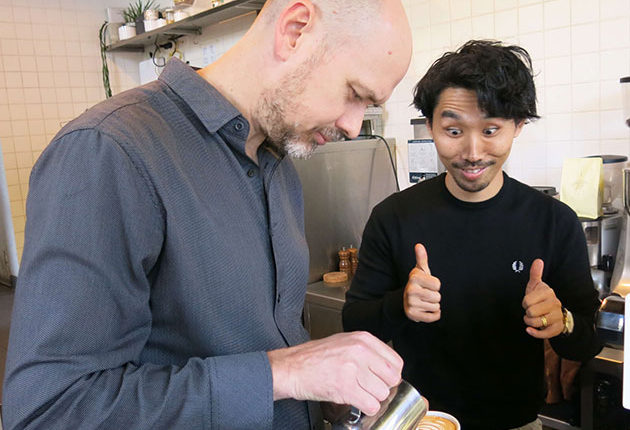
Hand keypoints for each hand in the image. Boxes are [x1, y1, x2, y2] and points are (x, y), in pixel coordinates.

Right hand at [267, 331, 402, 415]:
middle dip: (382, 387)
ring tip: (358, 393)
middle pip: (392, 378)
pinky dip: (366, 408)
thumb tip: (387, 368)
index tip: (381, 379)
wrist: (291, 368)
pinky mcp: (345, 387)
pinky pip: (371, 405)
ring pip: (382, 393)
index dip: (390, 375)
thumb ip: (367, 351)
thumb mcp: (344, 343)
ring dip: (372, 398)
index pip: (396, 362)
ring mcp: (353, 369)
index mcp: (363, 339)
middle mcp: (360, 351)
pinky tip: (355, 401)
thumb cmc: (314, 357)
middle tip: (368, 388)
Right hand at [403, 243, 440, 322]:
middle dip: (434, 296)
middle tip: (425, 294)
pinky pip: (434, 316)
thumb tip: (419, 245)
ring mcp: (411, 303)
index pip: (438, 285)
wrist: (406, 299)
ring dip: (433, 305)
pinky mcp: (413, 315)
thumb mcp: (420, 271)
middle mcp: (410, 290)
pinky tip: (425, 309)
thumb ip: (421, 258)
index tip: (427, 284)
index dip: (435, 285)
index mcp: (414, 278)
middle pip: (437, 297)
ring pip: (436, 307)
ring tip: (424, 301)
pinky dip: (433, 314)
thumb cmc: (418, 283)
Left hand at [522, 259, 563, 337]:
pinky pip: (544, 334)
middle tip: (532, 311)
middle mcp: (554, 304)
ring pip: (536, 322)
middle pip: (530, 312)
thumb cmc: (542, 299)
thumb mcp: (537, 286)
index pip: (527, 301)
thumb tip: (538, 260)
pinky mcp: (557, 328)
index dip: (525, 303)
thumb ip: (535, 274)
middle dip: (527, 313)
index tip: (529, 302)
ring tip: (533, 318)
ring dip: (530, 322)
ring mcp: (557, 316)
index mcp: (548, 293)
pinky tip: (530, 329)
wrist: (556, 313)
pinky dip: (534, 333)